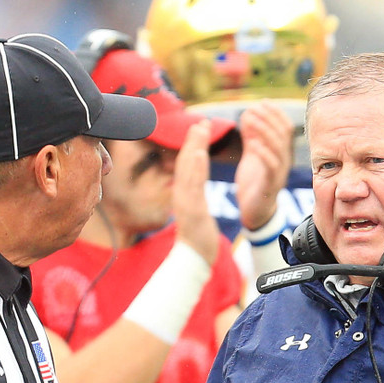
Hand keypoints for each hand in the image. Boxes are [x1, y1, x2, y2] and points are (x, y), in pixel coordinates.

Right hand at [173, 119, 219, 265]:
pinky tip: (199, 154)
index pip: (188, 166)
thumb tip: (194, 185)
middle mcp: (182, 196)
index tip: (200, 128)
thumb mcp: (196, 212)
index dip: (192, 146)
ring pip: (188, 171)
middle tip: (201, 121)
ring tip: (200, 130)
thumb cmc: (197, 239)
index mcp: (184, 195)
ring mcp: (185, 203)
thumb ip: (194, 196)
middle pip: (185, 163)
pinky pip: (193, 186)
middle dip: (193, 141)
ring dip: (194, 148)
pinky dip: (195, 169)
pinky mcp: (191, 212)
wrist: (193, 261)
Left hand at [235, 101, 294, 231]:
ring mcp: (278, 174)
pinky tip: (253, 144)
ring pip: (278, 148)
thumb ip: (252, 137)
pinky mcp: (270, 186)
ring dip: (265, 130)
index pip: (284, 128)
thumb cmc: (254, 184)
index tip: (263, 102)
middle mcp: (283, 162)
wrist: (254, 214)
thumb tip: (249, 114)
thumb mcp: (252, 156)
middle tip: (255, 107)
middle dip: (269, 118)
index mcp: (280, 154)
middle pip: (283, 134)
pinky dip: (263, 153)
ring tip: (252, 118)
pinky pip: (270, 167)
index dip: (275, 113)